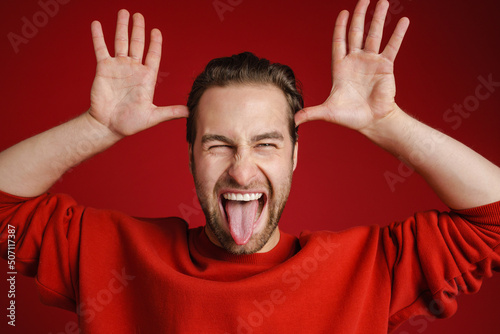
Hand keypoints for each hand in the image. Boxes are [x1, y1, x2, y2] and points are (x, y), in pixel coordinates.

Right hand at [88, 10, 187, 136]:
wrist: (108, 126)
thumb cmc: (130, 123)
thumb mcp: (153, 117)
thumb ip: (170, 112)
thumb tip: (189, 112)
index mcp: (147, 78)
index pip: (153, 55)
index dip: (155, 43)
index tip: (156, 31)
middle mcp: (133, 69)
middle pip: (137, 44)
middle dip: (138, 29)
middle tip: (138, 15)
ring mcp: (118, 67)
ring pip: (120, 42)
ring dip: (121, 27)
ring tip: (123, 12)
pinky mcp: (103, 68)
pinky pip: (101, 48)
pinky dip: (99, 36)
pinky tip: (97, 24)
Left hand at [294, 0, 408, 132]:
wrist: (372, 122)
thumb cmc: (350, 117)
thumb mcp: (328, 113)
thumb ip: (311, 113)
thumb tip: (294, 121)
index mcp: (341, 67)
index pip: (339, 42)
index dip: (340, 27)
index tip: (343, 12)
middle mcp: (356, 61)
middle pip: (356, 32)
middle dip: (360, 15)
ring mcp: (371, 62)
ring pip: (374, 35)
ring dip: (378, 18)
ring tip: (383, 1)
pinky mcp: (386, 66)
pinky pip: (392, 46)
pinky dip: (398, 34)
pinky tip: (404, 20)